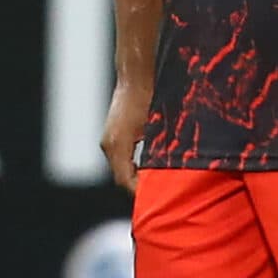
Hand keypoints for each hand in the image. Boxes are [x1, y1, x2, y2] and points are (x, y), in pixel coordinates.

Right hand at [100, 79, 151, 193]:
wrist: (136, 75)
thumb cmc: (150, 97)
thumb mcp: (158, 129)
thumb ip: (159, 156)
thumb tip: (168, 178)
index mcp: (116, 145)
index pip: (125, 182)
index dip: (142, 194)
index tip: (159, 202)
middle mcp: (108, 144)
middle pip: (122, 177)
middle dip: (140, 188)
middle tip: (161, 198)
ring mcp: (108, 139)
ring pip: (121, 168)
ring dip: (137, 177)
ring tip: (157, 186)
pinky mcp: (113, 134)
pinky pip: (121, 158)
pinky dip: (134, 166)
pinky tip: (150, 168)